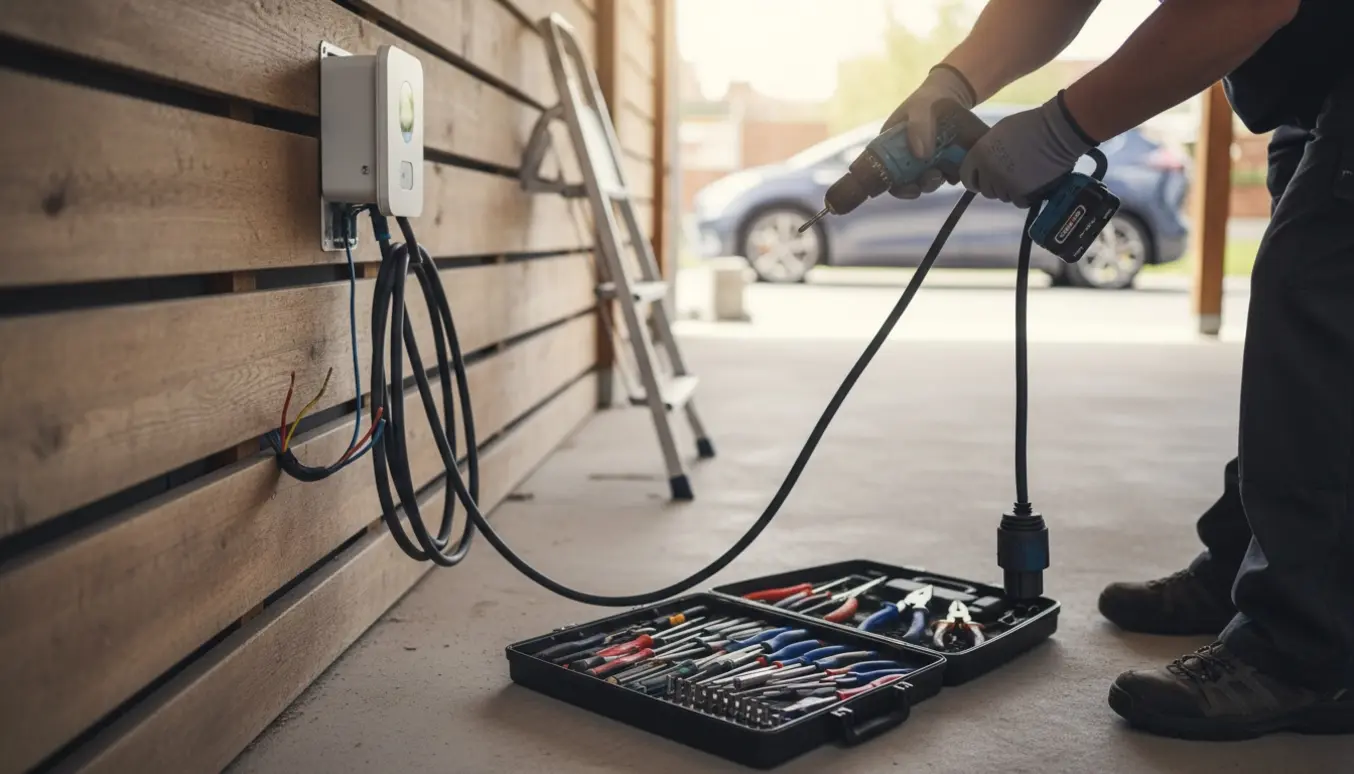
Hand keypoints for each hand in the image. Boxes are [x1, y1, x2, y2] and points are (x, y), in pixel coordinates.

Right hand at [882, 65, 976, 198]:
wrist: (952, 93)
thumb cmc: (928, 100)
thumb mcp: (920, 108)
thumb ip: (918, 127)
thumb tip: (921, 155)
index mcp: (889, 147)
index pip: (885, 175)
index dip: (896, 187)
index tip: (911, 190)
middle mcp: (904, 157)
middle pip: (906, 182)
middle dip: (920, 185)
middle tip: (934, 178)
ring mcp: (922, 161)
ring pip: (925, 180)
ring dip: (934, 182)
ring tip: (946, 174)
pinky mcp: (940, 162)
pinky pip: (943, 176)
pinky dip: (950, 176)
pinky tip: (956, 169)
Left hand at [958, 92, 1095, 207]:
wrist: (1056, 131)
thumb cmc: (1029, 125)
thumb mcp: (998, 132)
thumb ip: (987, 149)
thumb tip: (984, 162)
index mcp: (979, 154)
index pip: (966, 176)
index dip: (975, 178)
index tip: (983, 178)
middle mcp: (988, 172)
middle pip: (985, 190)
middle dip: (994, 185)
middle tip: (1008, 176)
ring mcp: (1004, 184)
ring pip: (1001, 197)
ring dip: (1010, 190)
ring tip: (1022, 178)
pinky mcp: (1022, 193)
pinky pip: (1018, 202)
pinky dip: (1024, 197)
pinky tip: (1031, 186)